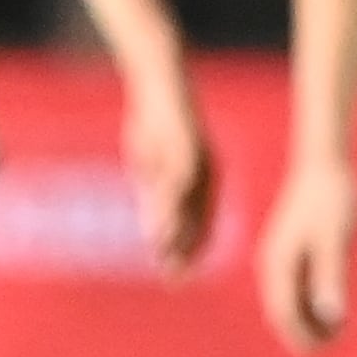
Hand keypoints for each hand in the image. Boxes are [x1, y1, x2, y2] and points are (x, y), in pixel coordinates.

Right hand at [125, 68, 217, 278]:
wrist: (159, 77)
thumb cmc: (153, 116)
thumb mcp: (150, 161)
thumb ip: (153, 191)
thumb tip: (151, 222)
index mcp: (202, 176)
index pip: (200, 220)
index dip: (190, 249)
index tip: (177, 275)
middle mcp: (206, 173)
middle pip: (199, 219)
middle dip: (186, 251)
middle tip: (175, 279)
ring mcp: (198, 160)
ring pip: (189, 205)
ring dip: (177, 235)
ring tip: (166, 261)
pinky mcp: (187, 147)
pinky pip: (180, 184)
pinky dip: (170, 208)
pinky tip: (159, 225)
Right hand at [258, 153, 356, 355]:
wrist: (324, 162)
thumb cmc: (331, 198)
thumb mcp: (335, 239)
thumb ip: (331, 276)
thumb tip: (330, 314)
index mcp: (278, 262)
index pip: (283, 313)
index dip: (302, 336)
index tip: (325, 352)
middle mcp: (273, 263)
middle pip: (282, 311)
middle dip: (306, 333)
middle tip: (336, 346)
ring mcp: (281, 256)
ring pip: (289, 300)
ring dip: (310, 320)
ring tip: (339, 332)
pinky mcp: (293, 250)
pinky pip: (297, 287)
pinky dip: (312, 303)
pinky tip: (334, 306)